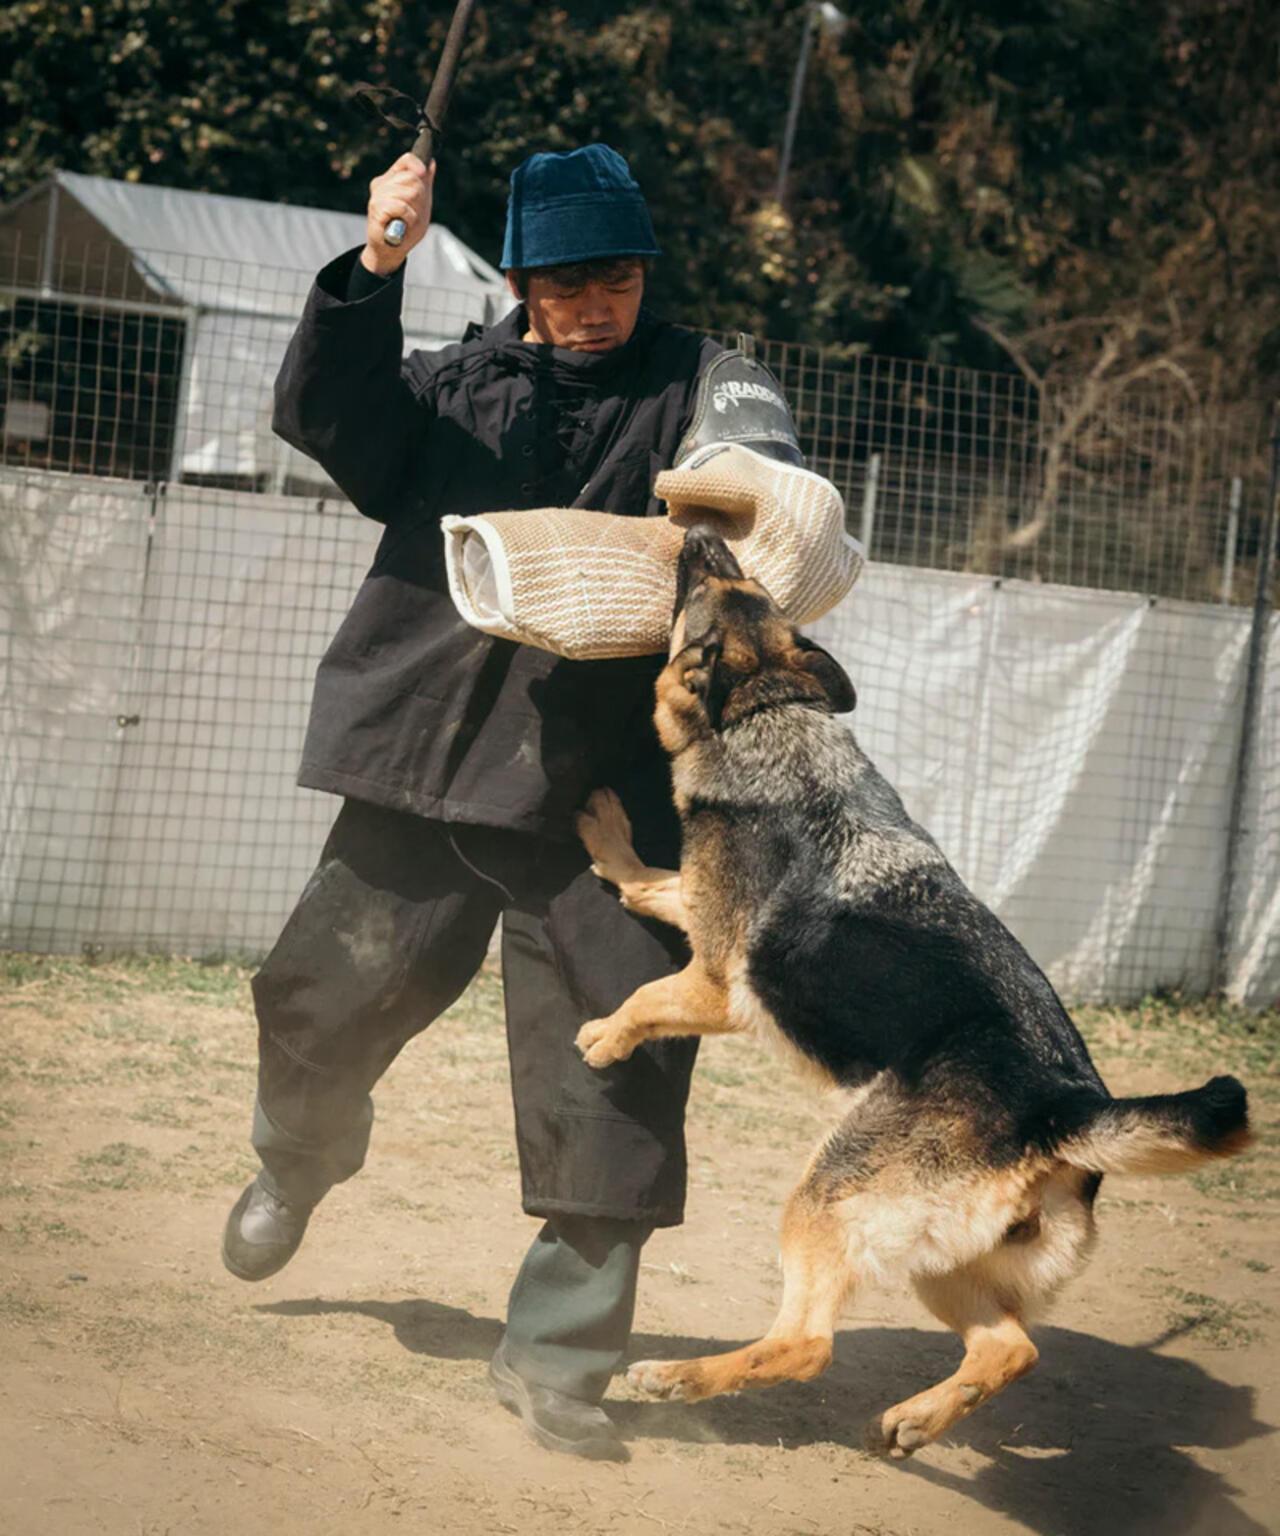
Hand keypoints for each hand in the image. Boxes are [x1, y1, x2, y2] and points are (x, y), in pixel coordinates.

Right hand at [360, 154, 434, 275]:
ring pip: (408, 192)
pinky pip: (402, 206)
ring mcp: (377, 195)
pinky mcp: (376, 208)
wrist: (391, 251)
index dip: (418, 164)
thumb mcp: (421, 205)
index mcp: (392, 179)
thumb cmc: (406, 228)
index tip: (424, 173)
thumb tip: (431, 162)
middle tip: (413, 212)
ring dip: (414, 211)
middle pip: (412, 177)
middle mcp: (382, 184)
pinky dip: (409, 218)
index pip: (407, 160)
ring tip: (407, 220)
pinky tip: (404, 224)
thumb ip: (425, 184)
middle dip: (420, 197)